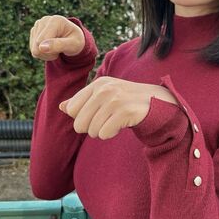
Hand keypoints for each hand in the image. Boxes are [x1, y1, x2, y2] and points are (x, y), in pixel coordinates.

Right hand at [29, 15, 84, 60]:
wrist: (73, 38)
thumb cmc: (75, 41)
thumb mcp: (72, 45)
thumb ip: (59, 45)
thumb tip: (41, 47)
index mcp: (55, 21)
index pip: (41, 41)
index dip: (50, 51)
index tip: (62, 48)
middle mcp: (44, 20)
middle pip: (36, 46)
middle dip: (48, 53)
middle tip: (59, 49)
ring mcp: (38, 25)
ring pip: (34, 49)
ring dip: (45, 54)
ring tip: (56, 48)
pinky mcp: (34, 31)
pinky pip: (33, 49)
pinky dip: (42, 53)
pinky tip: (50, 47)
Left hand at [59, 76, 177, 139]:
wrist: (156, 102)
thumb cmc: (125, 100)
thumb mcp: (103, 96)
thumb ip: (82, 101)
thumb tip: (62, 107)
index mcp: (96, 84)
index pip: (71, 110)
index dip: (81, 118)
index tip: (96, 114)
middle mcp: (104, 89)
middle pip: (79, 123)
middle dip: (91, 128)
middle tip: (106, 121)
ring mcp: (115, 100)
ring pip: (92, 131)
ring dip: (102, 132)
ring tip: (115, 122)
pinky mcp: (125, 112)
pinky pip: (105, 134)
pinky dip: (112, 134)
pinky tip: (121, 125)